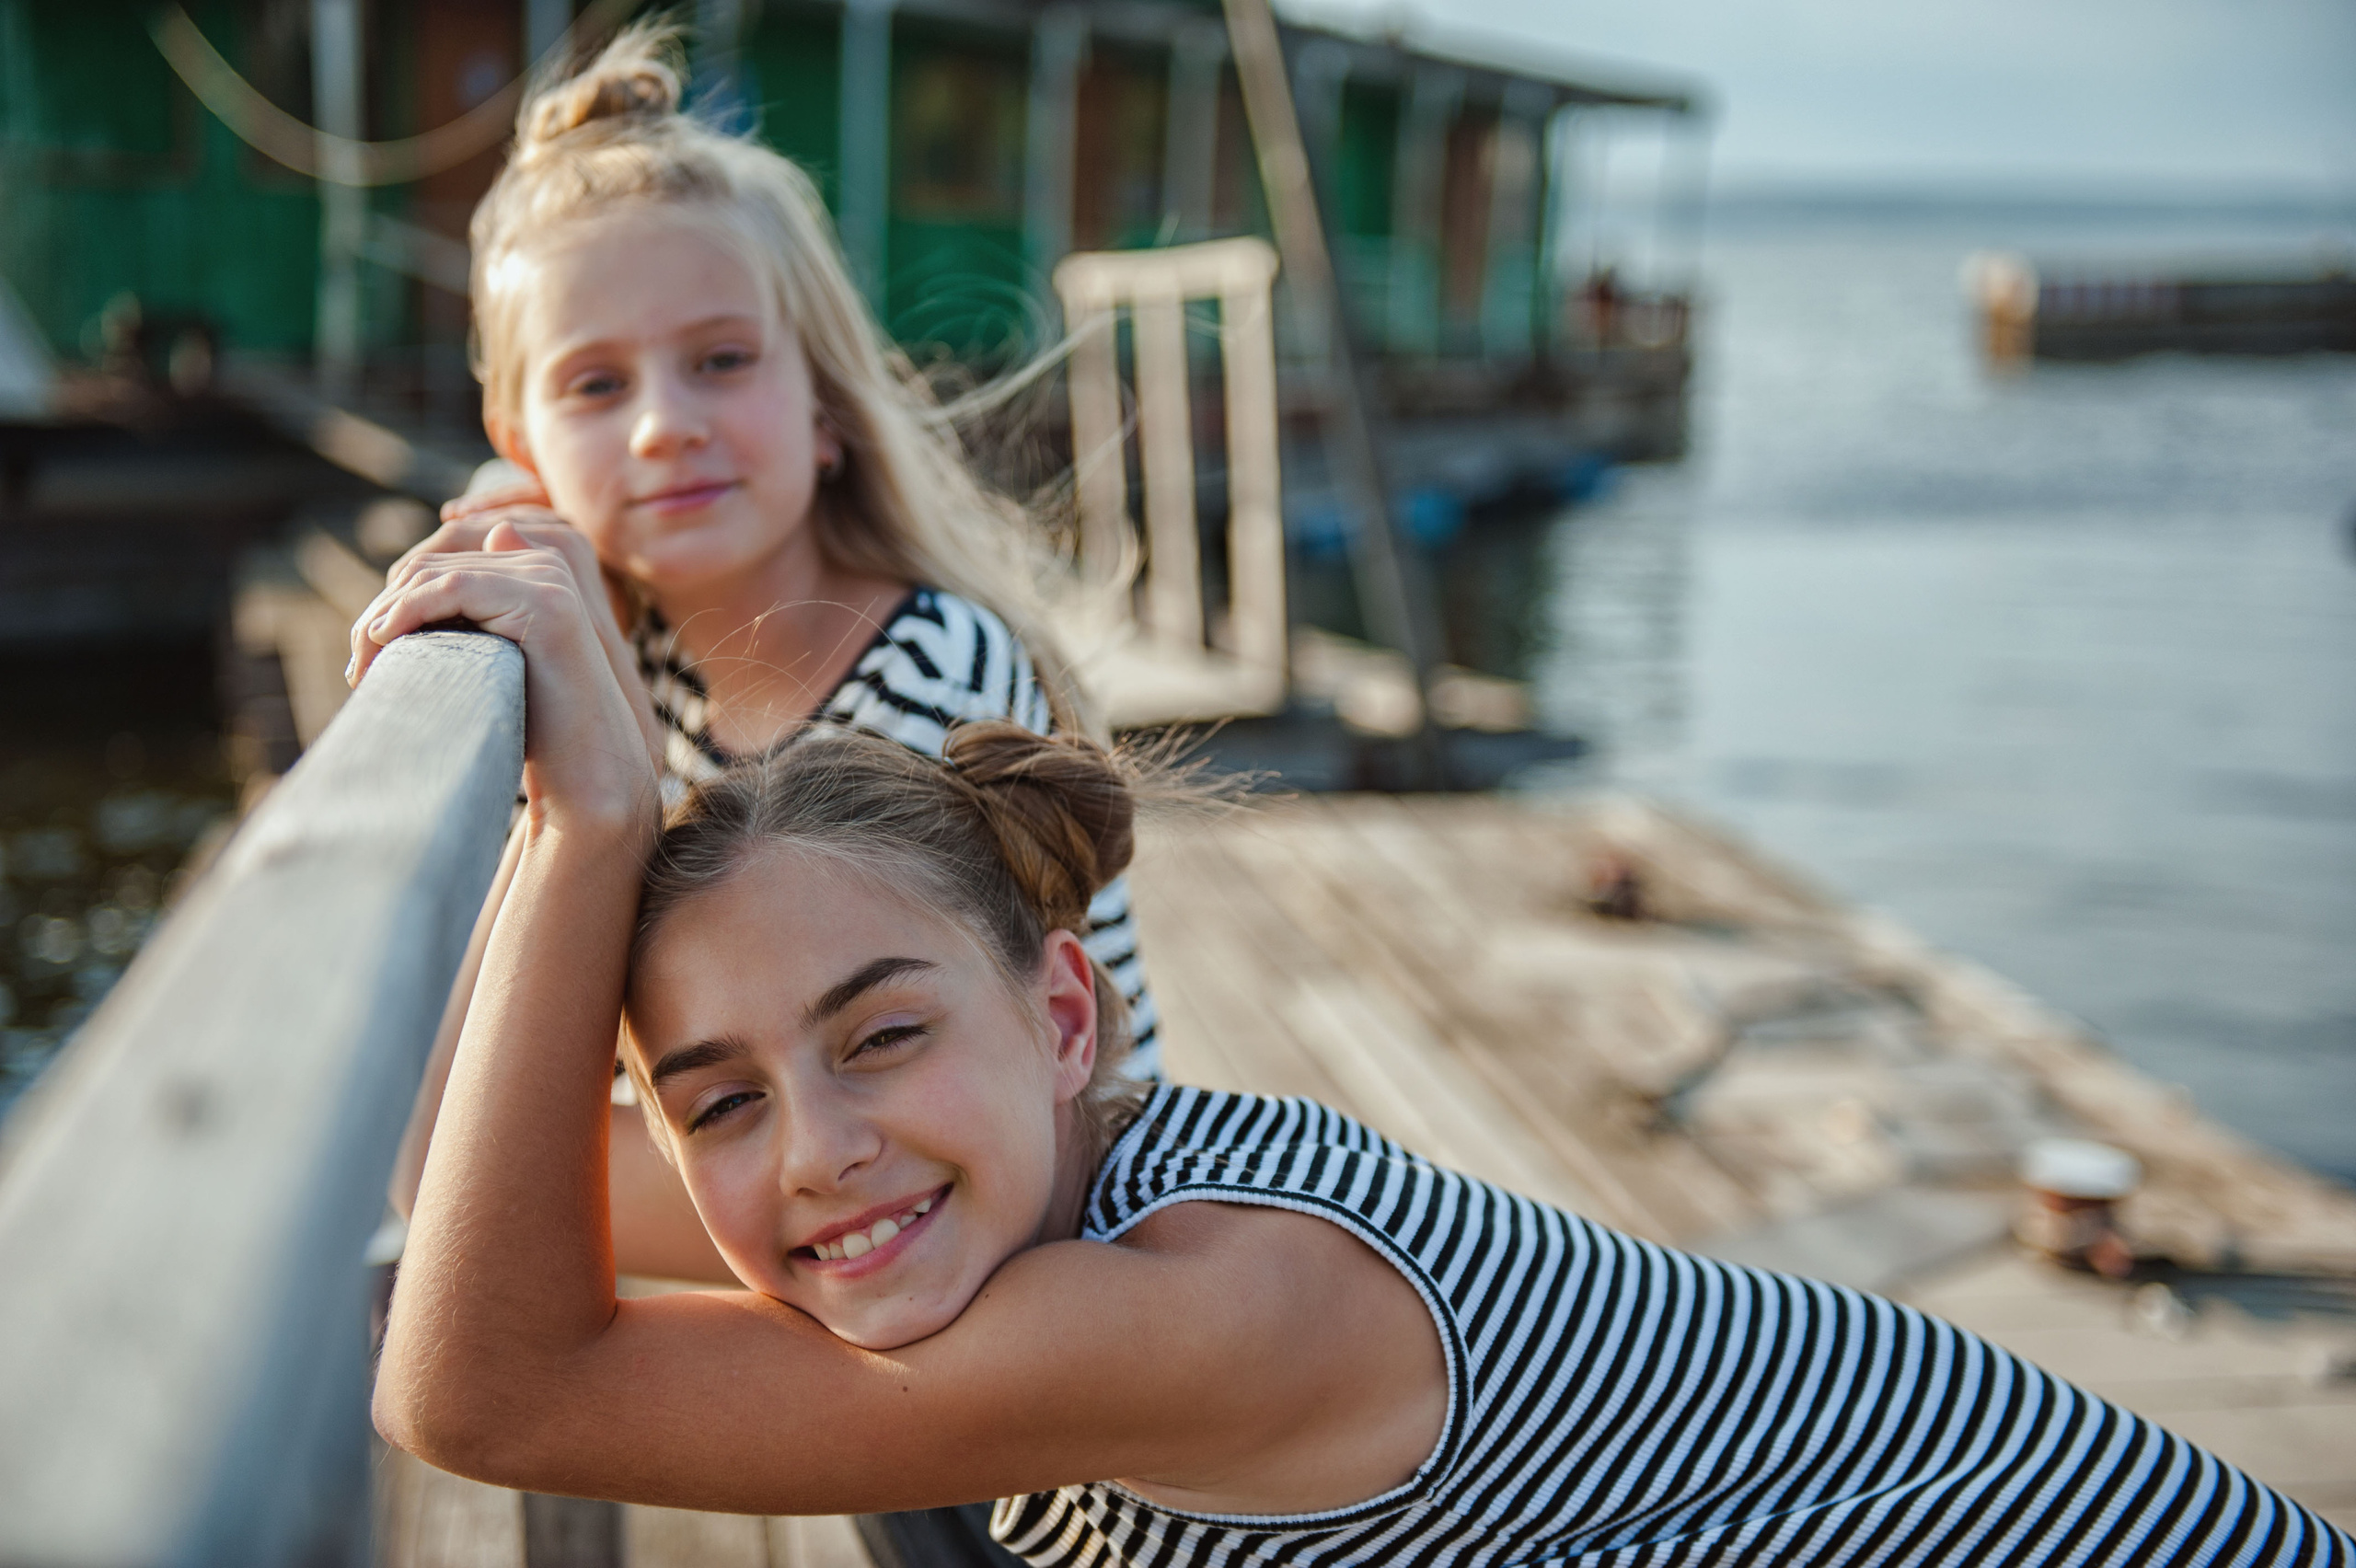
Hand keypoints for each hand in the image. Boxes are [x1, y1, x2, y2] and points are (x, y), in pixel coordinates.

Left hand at [351, 521, 657, 832]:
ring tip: (365, 666)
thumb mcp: (488, 655)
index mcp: (532, 567)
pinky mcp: (545, 600)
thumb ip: (463, 616)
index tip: (367, 651)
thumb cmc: (535, 722)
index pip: (440, 561)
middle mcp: (545, 561)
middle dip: (382, 610)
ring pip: (434, 575)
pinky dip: (407, 612)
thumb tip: (408, 586)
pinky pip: (453, 589)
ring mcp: (548, 577)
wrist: (585, 766)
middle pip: (431, 565)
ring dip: (384, 617)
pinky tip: (383, 641)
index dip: (393, 599)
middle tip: (358, 667)